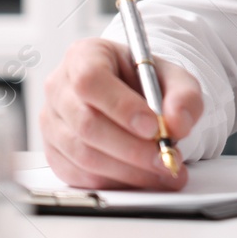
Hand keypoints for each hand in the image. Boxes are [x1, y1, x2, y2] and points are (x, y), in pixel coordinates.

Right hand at [40, 37, 202, 189]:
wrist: (134, 97)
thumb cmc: (146, 82)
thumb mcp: (174, 78)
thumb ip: (184, 96)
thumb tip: (178, 124)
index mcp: (84, 56)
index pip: (90, 80)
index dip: (120, 106)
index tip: (152, 126)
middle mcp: (60, 88)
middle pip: (86, 123)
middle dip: (132, 148)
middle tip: (165, 157)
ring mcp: (52, 123)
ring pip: (84, 155)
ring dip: (128, 170)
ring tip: (163, 170)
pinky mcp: (55, 153)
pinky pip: (81, 176)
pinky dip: (116, 181)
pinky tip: (143, 176)